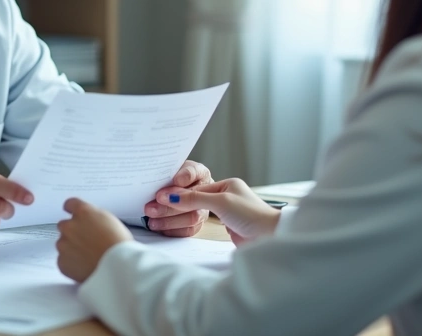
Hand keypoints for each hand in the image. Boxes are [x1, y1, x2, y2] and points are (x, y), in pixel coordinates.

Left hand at [56, 198, 132, 282]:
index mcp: (83, 213)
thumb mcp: (110, 221)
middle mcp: (70, 226)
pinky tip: (85, 266)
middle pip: (64, 225)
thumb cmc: (119, 245)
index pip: (70, 204)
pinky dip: (71, 263)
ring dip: (71, 248)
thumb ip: (94, 217)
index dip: (72, 210)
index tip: (72, 213)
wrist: (117, 268)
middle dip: (72, 231)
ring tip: (88, 256)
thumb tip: (89, 220)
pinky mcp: (62, 262)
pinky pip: (63, 261)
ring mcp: (64, 245)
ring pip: (63, 244)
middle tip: (86, 241)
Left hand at [143, 160, 211, 236]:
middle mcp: (205, 191)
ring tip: (152, 221)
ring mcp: (203, 209)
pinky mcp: (197, 224)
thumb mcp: (170, 169)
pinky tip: (159, 228)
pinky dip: (173, 231)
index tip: (174, 180)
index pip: (195, 173)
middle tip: (151, 208)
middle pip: (193, 200)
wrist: (171, 186)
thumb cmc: (170, 177)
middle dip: (170, 206)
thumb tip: (175, 181)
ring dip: (170, 221)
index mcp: (200, 173)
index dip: (185, 176)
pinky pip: (188, 230)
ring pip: (192, 218)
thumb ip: (170, 172)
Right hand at [157, 178, 279, 245]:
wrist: (271, 238)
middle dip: (170, 205)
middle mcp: (224, 196)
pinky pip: (198, 222)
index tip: (157, 198)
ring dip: (173, 216)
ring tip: (154, 219)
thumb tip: (169, 197)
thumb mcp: (221, 202)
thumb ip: (194, 198)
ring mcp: (223, 212)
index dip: (175, 193)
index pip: (194, 188)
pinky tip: (169, 224)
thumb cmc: (253, 216)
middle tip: (150, 210)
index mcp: (226, 185)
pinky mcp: (224, 226)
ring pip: (192, 211)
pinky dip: (183, 223)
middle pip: (191, 199)